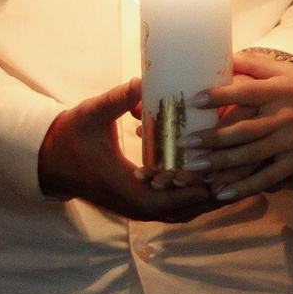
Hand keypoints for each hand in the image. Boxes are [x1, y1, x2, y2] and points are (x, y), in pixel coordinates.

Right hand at [37, 78, 221, 222]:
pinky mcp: (139, 206)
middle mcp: (134, 205)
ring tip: (236, 179)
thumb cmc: (71, 136)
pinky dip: (194, 200)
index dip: (196, 189)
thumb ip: (117, 98)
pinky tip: (213, 183)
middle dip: (212, 194)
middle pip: (184, 210)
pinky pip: (174, 210)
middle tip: (241, 173)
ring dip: (206, 199)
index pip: (169, 200)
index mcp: (124, 186)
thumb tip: (143, 80)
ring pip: (182, 213)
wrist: (50, 162)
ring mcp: (138, 209)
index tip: (221, 171)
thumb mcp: (91, 113)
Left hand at [178, 54, 292, 203]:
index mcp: (282, 91)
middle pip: (241, 130)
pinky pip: (266, 177)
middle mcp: (285, 116)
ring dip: (219, 164)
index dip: (217, 96)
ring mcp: (291, 142)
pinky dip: (243, 187)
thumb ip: (260, 65)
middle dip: (209, 139)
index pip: (244, 92)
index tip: (192, 101)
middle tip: (183, 144)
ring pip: (249, 155)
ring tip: (194, 168)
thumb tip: (227, 55)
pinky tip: (222, 192)